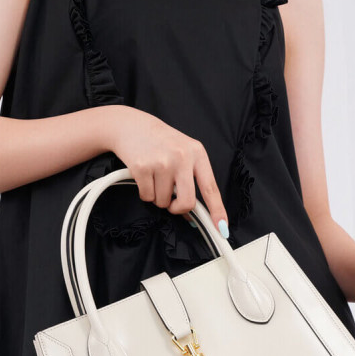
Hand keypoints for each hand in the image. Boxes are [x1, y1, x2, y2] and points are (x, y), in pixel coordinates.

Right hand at [108, 107, 228, 234]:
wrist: (132, 127)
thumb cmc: (162, 143)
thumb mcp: (184, 153)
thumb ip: (192, 180)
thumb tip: (192, 214)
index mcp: (197, 153)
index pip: (211, 188)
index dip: (217, 211)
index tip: (222, 228)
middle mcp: (182, 157)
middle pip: (187, 202)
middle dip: (178, 208)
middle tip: (172, 203)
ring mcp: (161, 162)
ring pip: (164, 202)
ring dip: (158, 197)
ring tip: (155, 177)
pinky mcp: (142, 167)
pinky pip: (147, 197)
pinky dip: (145, 193)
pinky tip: (145, 176)